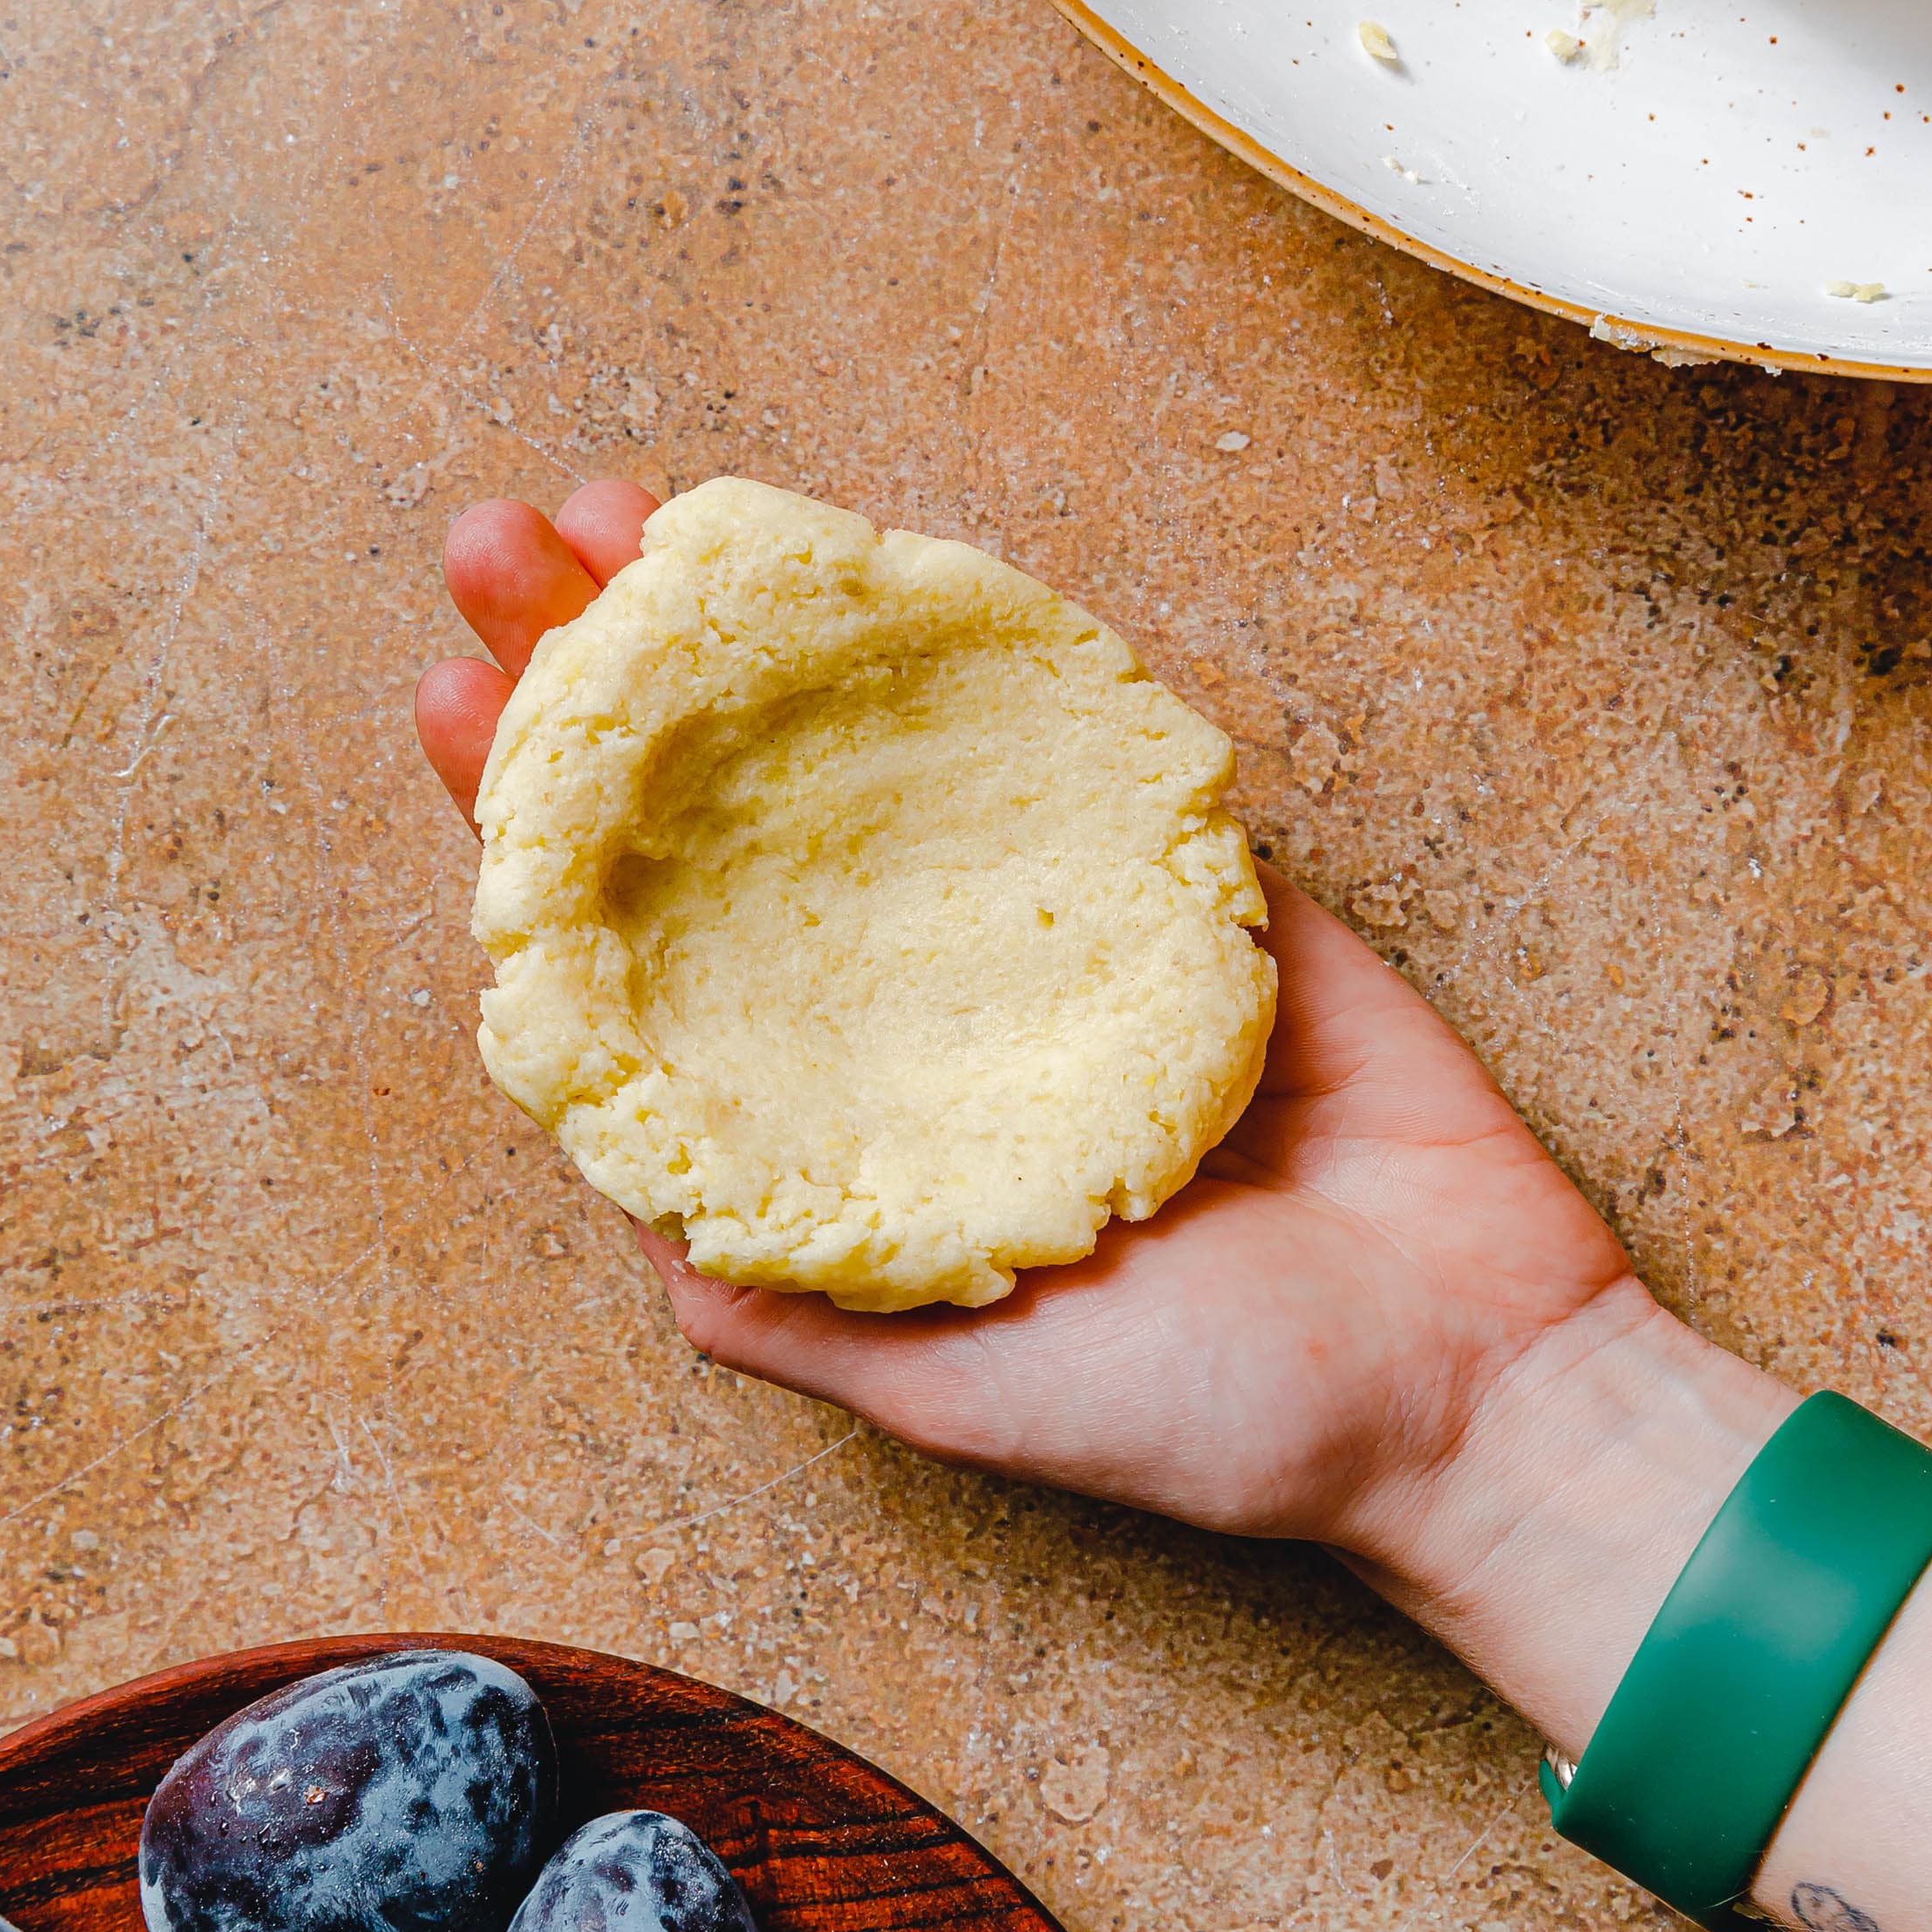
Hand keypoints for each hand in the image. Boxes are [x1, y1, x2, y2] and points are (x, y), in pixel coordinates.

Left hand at [416, 480, 1645, 1628]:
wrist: (1480, 1377)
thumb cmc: (1230, 1419)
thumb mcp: (983, 1400)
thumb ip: (817, 1325)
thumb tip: (654, 1255)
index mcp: (843, 1141)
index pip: (646, 962)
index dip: (536, 835)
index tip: (451, 702)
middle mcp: (915, 1020)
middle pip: (721, 824)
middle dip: (602, 681)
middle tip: (499, 543)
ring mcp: (1047, 929)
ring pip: (869, 752)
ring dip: (750, 629)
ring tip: (637, 512)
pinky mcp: (1186, 874)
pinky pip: (1063, 735)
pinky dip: (972, 646)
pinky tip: (869, 566)